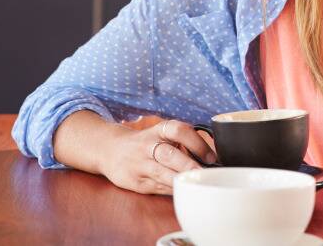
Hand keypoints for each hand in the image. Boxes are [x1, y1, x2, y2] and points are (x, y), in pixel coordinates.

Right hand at [99, 118, 216, 194]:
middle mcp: (147, 145)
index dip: (196, 142)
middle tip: (205, 174)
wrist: (110, 149)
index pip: (179, 130)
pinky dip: (171, 190)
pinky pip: (157, 187)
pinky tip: (183, 192)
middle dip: (188, 166)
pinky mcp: (135, 181)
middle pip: (169, 154)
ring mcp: (139, 164)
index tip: (211, 156)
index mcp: (158, 130)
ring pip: (161, 174)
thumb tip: (211, 159)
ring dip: (180, 181)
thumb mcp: (161, 134)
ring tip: (196, 186)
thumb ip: (182, 143)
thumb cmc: (146, 143)